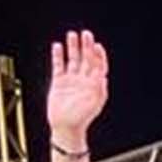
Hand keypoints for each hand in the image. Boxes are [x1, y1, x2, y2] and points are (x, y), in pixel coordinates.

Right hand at [46, 29, 109, 147]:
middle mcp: (84, 80)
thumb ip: (99, 88)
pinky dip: (58, 56)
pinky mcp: (59, 82)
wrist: (66, 127)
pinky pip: (59, 66)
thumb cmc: (82, 118)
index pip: (99, 65)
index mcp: (95, 85)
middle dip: (86, 46)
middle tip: (85, 34)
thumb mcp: (94, 103)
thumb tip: (103, 76)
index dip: (99, 55)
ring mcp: (71, 80)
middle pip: (86, 59)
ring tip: (71, 35)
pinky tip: (58, 46)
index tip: (97, 45)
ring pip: (73, 59)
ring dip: (73, 47)